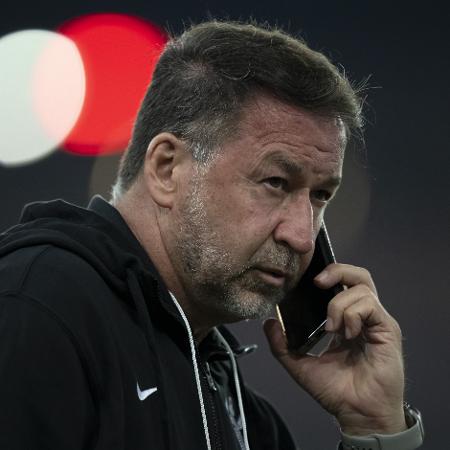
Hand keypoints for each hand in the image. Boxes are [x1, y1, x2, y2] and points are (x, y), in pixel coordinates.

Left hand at [264, 263, 406, 434]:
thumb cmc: (335, 391)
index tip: (307, 279)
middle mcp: (362, 316)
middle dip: (337, 270)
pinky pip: (370, 306)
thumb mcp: (300, 364)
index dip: (328, 274)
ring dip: (339, 303)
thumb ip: (281, 344)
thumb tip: (268, 322)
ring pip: (362, 287)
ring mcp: (376, 321)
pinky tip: (345, 333)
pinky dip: (352, 314)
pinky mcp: (387, 329)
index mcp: (344, 320)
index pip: (341, 284)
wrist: (357, 414)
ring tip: (331, 327)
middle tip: (318, 282)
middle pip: (358, 275)